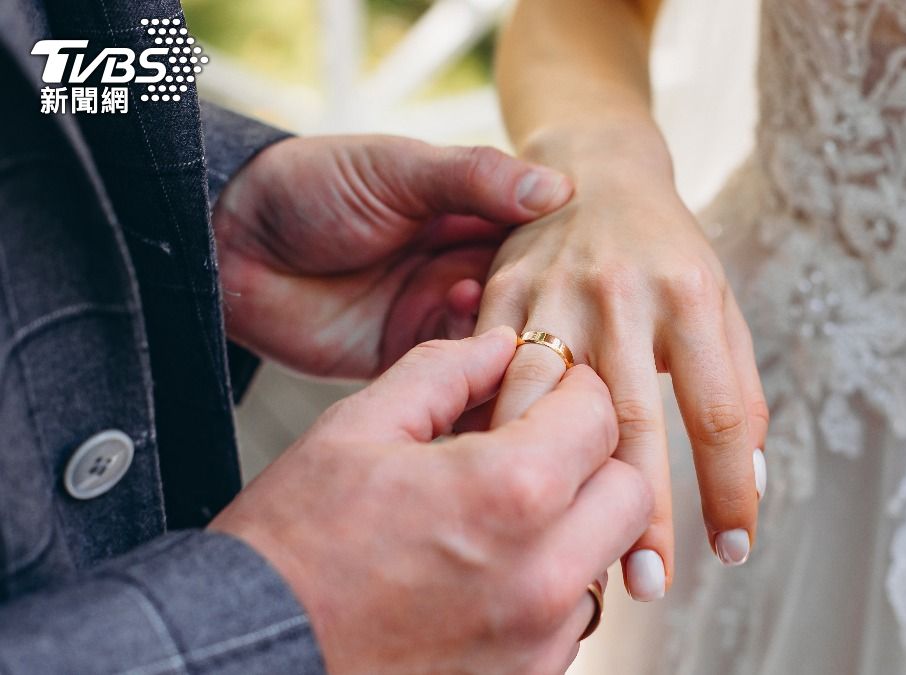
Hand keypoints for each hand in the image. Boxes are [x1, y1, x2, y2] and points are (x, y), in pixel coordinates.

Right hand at [210, 327, 651, 673]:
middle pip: (630, 490)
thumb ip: (442, 372)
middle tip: (537, 449)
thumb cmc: (289, 552)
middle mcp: (543, 574)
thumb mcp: (355, 430)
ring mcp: (538, 638)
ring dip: (573, 525)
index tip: (544, 391)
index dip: (570, 389)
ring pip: (605, 556)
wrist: (247, 656)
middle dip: (592, 458)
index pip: (598, 414)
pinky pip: (572, 617)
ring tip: (501, 516)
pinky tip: (488, 569)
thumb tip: (497, 344)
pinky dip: (548, 585)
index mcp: (507, 492)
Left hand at [212, 135, 571, 377]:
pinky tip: (490, 373)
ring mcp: (436, 316)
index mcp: (471, 214)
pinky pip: (457, 377)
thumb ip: (474, 178)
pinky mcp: (408, 359)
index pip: (539, 240)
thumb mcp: (398, 169)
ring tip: (529, 353)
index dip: (568, 257)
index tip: (602, 273)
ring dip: (516, 349)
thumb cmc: (310, 187)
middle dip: (549, 314)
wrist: (228, 243)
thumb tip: (557, 190)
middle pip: (528, 299)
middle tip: (574, 330)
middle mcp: (463, 268)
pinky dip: (477, 377)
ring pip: (499, 342)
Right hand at [476, 151, 768, 601]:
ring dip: (551, 482)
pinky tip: (495, 485)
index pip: (717, 411)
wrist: (595, 167)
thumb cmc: (666, 250)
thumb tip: (751, 481)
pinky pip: (488, 373)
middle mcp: (622, 292)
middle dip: (639, 510)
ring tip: (560, 550)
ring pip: (545, 400)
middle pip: (632, 419)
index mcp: (690, 294)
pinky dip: (491, 432)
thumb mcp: (719, 302)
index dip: (727, 489)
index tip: (732, 549)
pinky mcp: (499, 291)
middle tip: (647, 583)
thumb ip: (738, 387)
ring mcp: (553, 290)